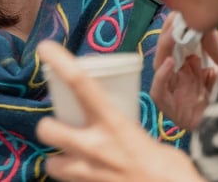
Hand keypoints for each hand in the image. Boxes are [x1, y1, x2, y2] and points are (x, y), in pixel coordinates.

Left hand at [36, 40, 202, 181]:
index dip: (60, 62)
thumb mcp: (148, 140)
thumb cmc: (172, 173)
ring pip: (50, 163)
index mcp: (115, 124)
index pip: (81, 84)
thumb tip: (120, 129)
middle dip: (48, 127)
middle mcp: (95, 146)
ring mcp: (88, 173)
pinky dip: (72, 177)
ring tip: (71, 157)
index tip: (45, 47)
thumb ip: (128, 131)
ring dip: (58, 159)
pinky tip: (86, 174)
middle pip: (47, 129)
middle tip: (58, 127)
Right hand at [150, 12, 217, 129]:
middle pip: (165, 52)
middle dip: (168, 34)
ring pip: (158, 66)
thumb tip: (204, 25)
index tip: (180, 14)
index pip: (176, 44)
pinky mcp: (169, 108)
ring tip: (172, 34)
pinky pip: (158, 90)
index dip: (175, 29)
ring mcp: (173, 92)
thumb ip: (215, 48)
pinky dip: (161, 76)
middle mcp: (179, 79)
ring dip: (163, 49)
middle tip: (175, 18)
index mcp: (190, 69)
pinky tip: (171, 63)